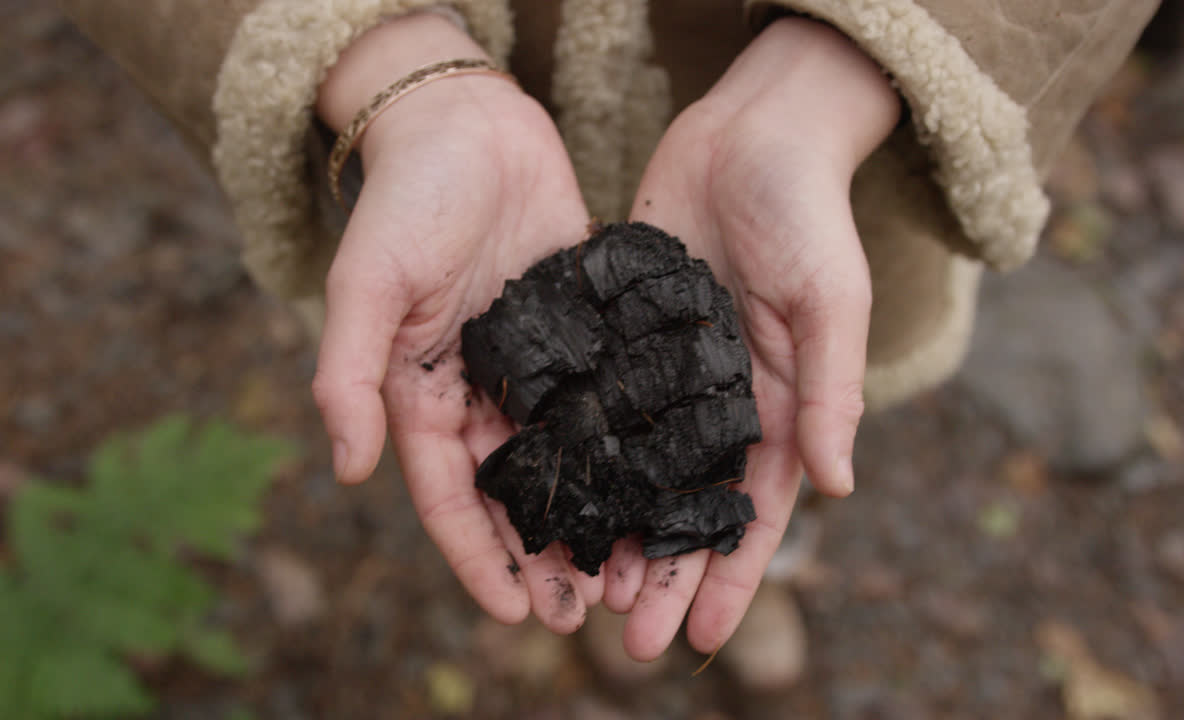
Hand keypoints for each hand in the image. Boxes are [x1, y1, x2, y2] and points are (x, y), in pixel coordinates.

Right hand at [312, 13, 601, 633]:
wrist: (469, 122)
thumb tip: (346, 471)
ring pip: (568, 458)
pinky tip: (663, 481)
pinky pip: (607, 400)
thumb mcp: (367, 284)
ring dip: (594, 514)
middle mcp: (483, 391)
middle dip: (544, 555)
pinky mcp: (581, 331)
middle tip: (585, 616)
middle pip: (515, 492)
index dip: (479, 558)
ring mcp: (537, 365)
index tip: (515, 614)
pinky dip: (629, 445)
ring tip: (630, 570)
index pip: (450, 496)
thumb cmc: (409, 200)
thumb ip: (348, 375)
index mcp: (425, 393)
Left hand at [602, 17, 900, 659]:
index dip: (728, 575)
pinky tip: (550, 489)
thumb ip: (831, 394)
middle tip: (623, 636)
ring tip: (580, 584)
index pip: (752, 511)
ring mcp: (669, 373)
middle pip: (686, 506)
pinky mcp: (626, 335)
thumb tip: (841, 488)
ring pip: (638, 469)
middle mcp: (719, 404)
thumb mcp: (829, 305)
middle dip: (661, 572)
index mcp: (778, 408)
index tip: (697, 634)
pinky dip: (582, 451)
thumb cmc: (809, 215)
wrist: (755, 134)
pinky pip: (602, 404)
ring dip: (615, 527)